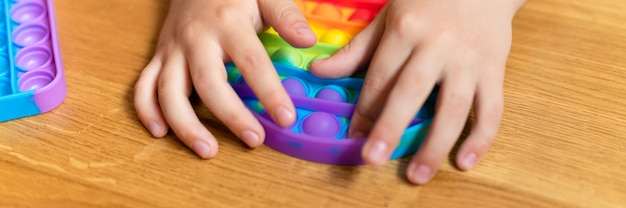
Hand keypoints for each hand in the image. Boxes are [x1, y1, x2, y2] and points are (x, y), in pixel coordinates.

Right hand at [134, 0, 315, 157]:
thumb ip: (286, 16)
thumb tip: (307, 40)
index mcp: (227, 23)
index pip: (251, 63)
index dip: (269, 93)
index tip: (286, 118)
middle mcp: (195, 38)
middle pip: (209, 84)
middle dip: (231, 116)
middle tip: (255, 140)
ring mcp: (173, 49)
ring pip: (169, 91)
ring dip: (185, 125)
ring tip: (208, 150)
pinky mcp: (159, 56)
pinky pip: (144, 85)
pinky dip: (147, 110)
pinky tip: (161, 133)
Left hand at [310, 0, 525, 183]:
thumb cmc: (429, 2)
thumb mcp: (388, 17)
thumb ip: (357, 49)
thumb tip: (319, 71)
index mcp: (406, 29)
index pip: (381, 76)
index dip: (365, 108)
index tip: (354, 134)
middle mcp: (438, 44)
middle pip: (411, 92)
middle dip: (390, 128)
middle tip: (372, 158)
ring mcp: (469, 59)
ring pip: (453, 106)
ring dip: (435, 145)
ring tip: (418, 174)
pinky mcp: (495, 69)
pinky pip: (492, 108)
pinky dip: (481, 138)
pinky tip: (464, 161)